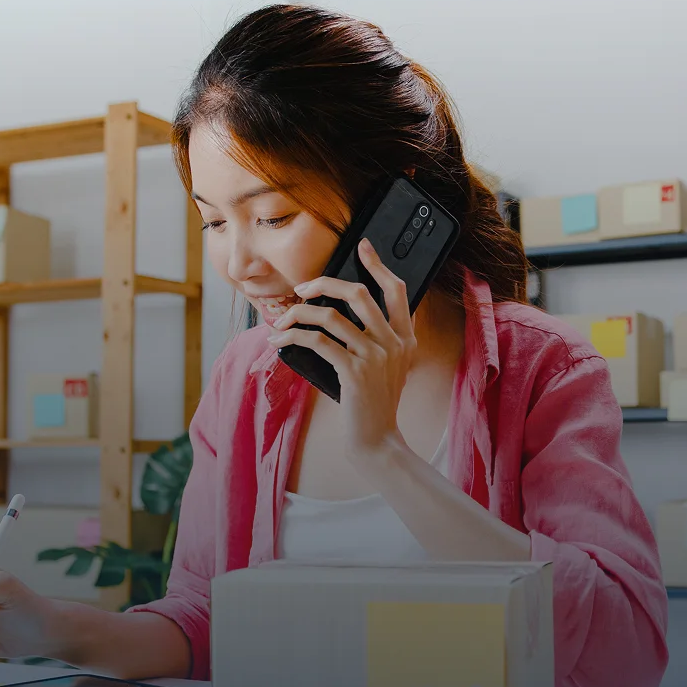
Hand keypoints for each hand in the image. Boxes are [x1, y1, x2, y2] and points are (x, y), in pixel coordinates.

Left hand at [268, 238, 415, 462]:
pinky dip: (293, 336)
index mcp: (405, 338)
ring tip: (283, 319)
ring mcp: (375, 357)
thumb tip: (342, 310)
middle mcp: (393, 343)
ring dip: (299, 313)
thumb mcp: (390, 367)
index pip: (397, 290)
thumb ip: (380, 338)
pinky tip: (280, 339)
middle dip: (324, 283)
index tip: (363, 247)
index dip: (379, 265)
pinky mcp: (354, 372)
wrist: (377, 439)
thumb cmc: (375, 402)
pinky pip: (317, 341)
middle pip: (358, 293)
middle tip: (303, 288)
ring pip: (331, 316)